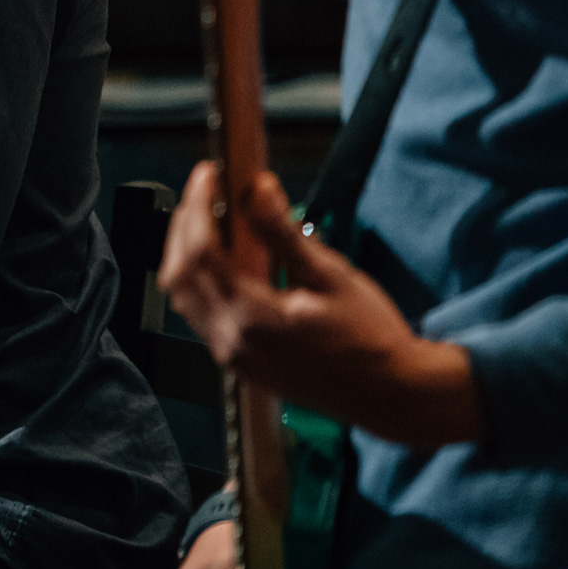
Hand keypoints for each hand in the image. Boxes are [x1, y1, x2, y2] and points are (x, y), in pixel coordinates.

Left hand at [159, 162, 482, 446]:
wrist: (388, 393)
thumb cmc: (369, 339)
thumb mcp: (331, 276)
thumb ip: (285, 233)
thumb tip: (259, 190)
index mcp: (252, 317)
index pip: (200, 252)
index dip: (196, 207)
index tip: (207, 175)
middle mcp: (231, 340)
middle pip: (179, 275)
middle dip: (182, 228)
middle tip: (203, 194)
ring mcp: (232, 355)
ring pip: (184, 297)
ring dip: (186, 255)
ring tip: (210, 221)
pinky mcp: (239, 362)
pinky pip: (201, 316)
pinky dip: (201, 282)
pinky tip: (226, 261)